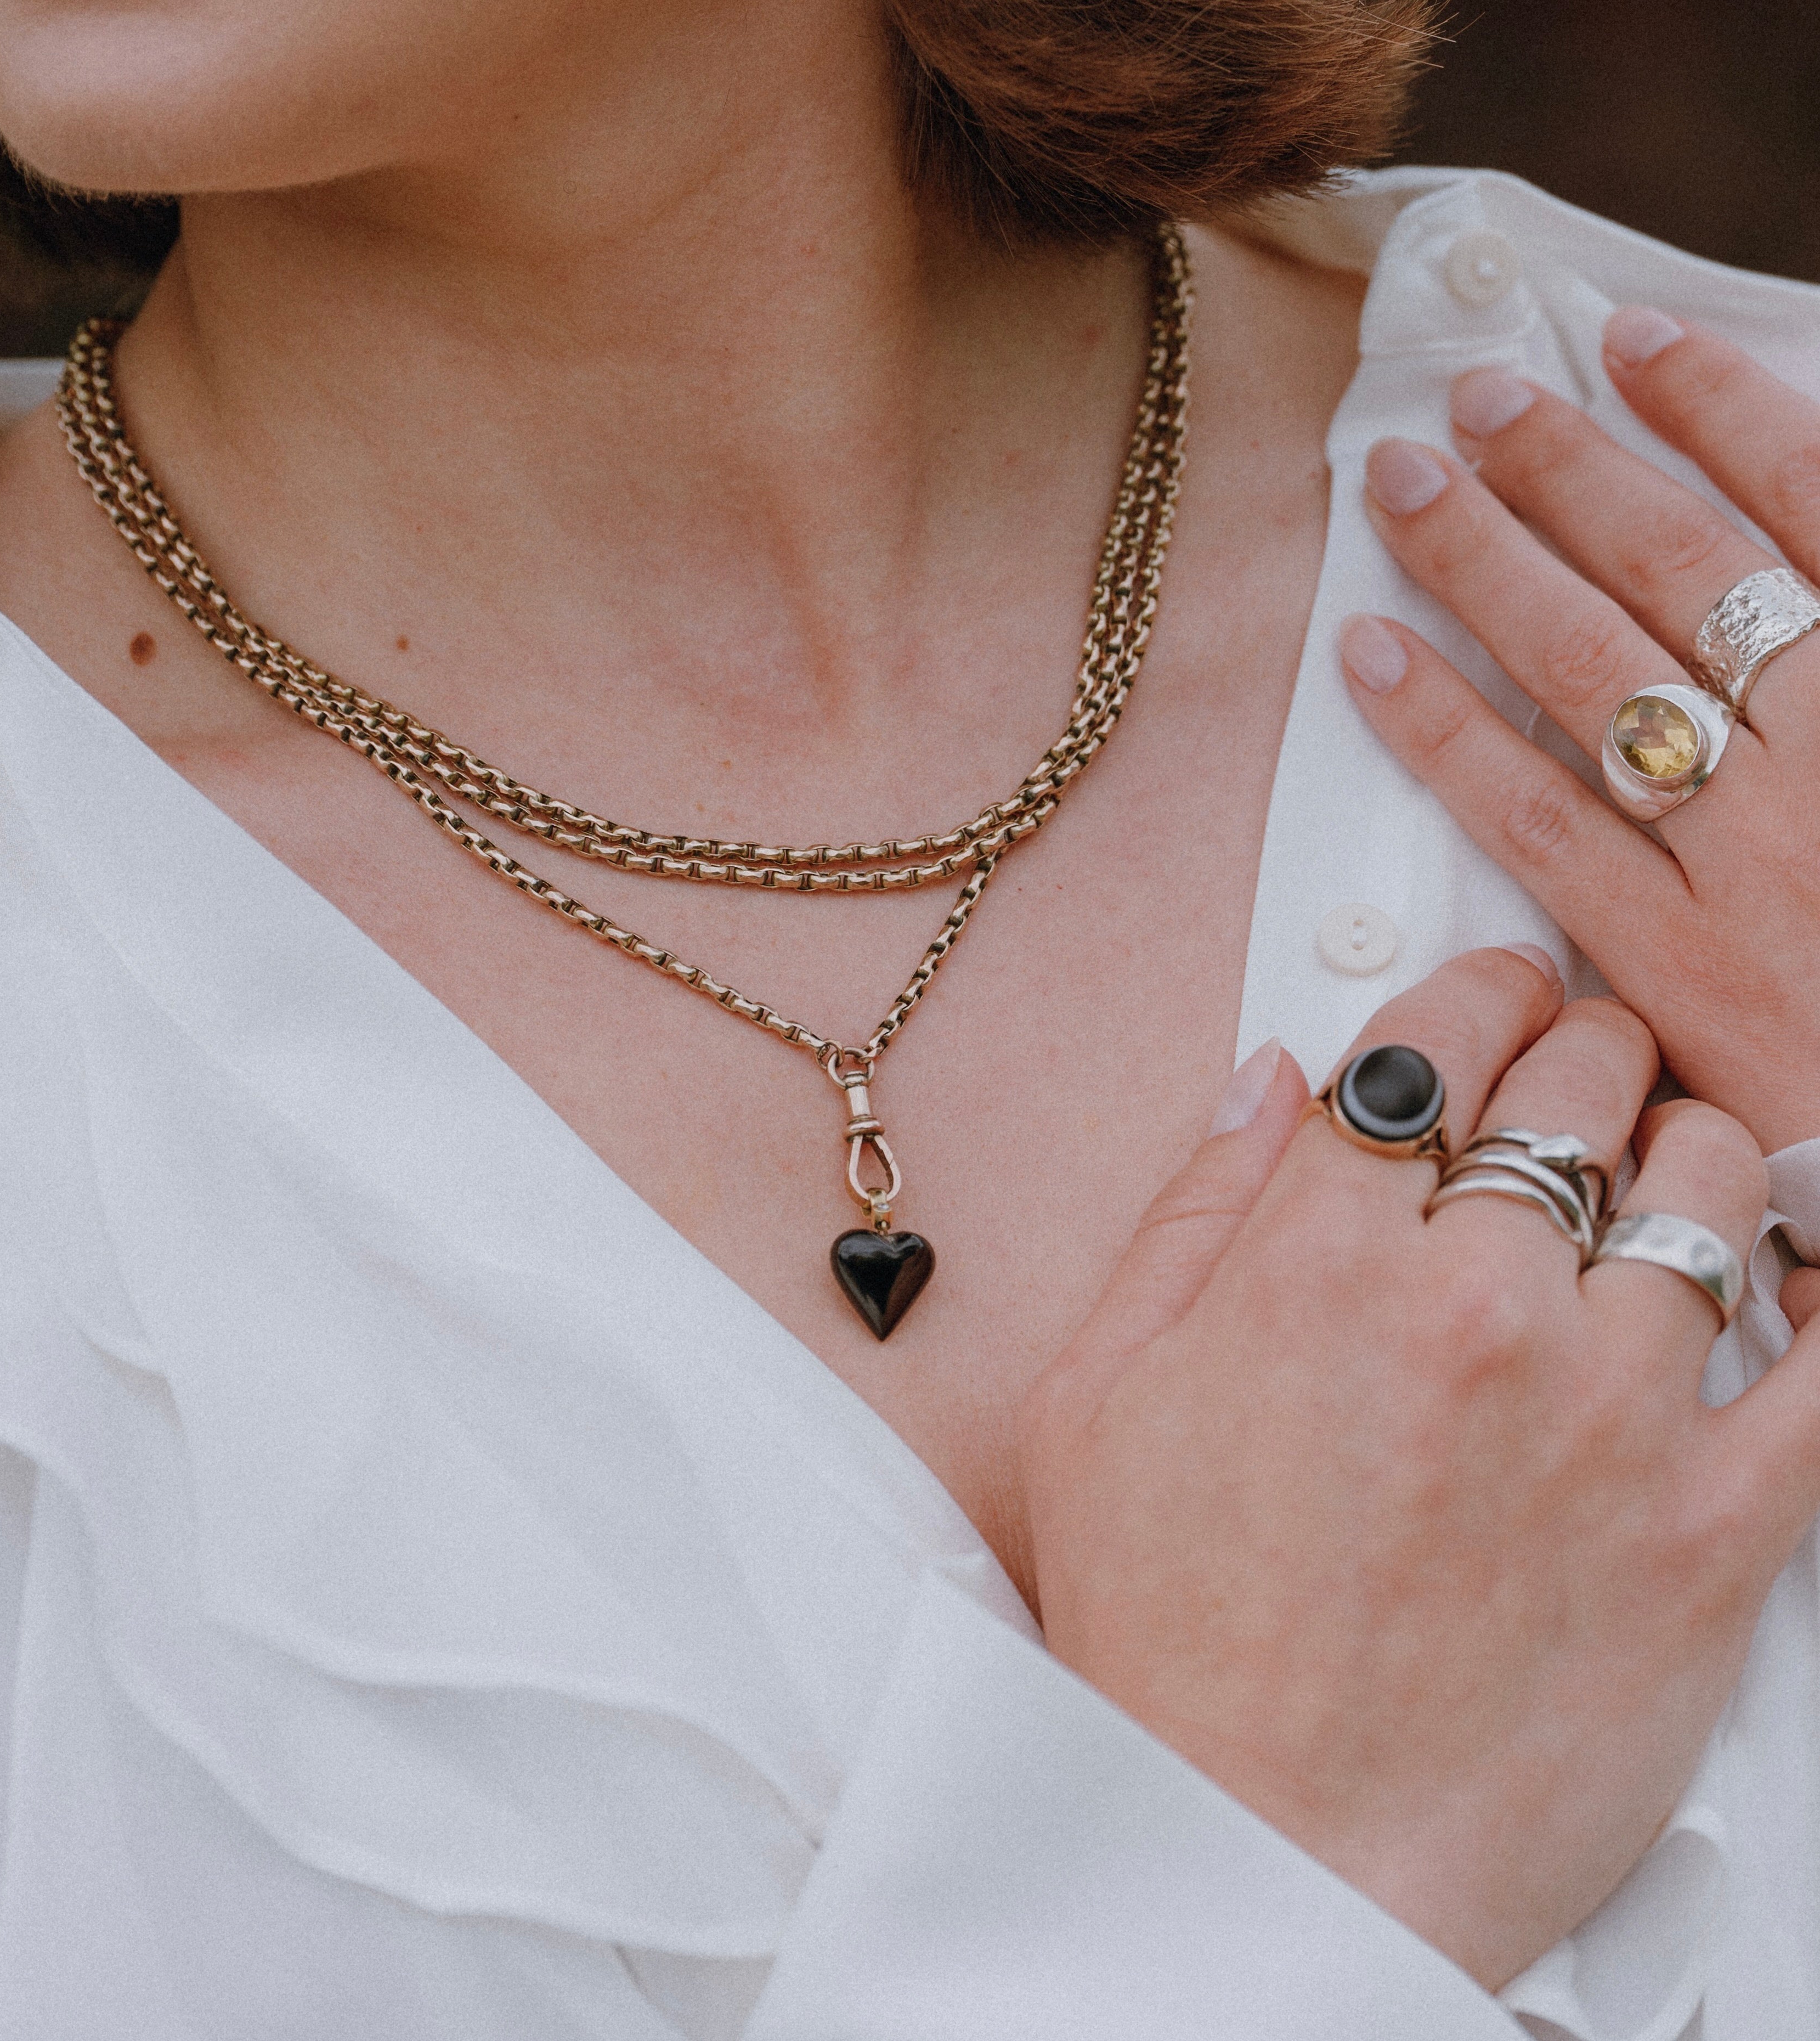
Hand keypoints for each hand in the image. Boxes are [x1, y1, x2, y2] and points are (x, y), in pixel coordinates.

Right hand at [1021, 950, 1819, 1992]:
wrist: (1267, 1856)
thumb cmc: (1176, 1643)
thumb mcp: (1097, 1395)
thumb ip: (1189, 1213)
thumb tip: (1269, 1080)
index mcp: (1319, 1263)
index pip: (1436, 1038)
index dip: (1478, 990)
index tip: (1496, 999)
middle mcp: (1474, 1310)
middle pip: (1582, 1084)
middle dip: (1584, 1055)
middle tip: (1582, 1083)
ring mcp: (1604, 1416)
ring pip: (1712, 1188)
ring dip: (1695, 1157)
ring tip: (1674, 1187)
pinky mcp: (1708, 1534)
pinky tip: (1801, 1288)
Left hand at [1343, 309, 1819, 1156]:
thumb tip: (1790, 552)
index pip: (1819, 513)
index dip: (1723, 410)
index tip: (1633, 336)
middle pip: (1688, 570)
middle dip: (1575, 461)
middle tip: (1478, 387)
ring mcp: (1757, 862)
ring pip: (1598, 668)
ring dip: (1489, 557)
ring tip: (1407, 473)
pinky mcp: (1678, 965)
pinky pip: (1539, 818)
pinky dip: (1447, 725)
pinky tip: (1373, 652)